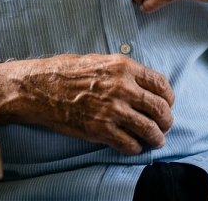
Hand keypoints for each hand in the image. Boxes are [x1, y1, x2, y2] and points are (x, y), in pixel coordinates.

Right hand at [14, 54, 173, 154]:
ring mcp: (113, 110)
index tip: (167, 104)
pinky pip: (129, 143)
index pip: (161, 84)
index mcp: (124, 67)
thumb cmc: (65, 72)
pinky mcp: (101, 129)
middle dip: (166, 120)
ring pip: (149, 129)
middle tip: (165, 126)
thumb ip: (122, 71)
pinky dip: (135, 147)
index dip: (168, 97)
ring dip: (156, 137)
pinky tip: (133, 146)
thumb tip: (141, 83)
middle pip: (160, 108)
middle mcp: (123, 88)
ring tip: (156, 141)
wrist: (39, 88)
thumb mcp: (99, 60)